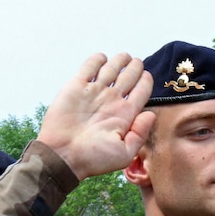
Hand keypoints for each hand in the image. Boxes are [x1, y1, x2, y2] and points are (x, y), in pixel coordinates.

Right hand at [38, 52, 156, 180]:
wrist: (63, 155)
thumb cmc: (93, 159)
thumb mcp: (124, 153)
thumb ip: (140, 133)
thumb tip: (151, 114)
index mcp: (124, 114)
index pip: (140, 92)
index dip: (146, 82)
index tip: (147, 75)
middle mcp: (111, 101)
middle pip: (128, 78)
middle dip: (135, 67)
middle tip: (137, 61)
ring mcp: (94, 93)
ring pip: (110, 70)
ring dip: (119, 61)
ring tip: (125, 56)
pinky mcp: (76, 87)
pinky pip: (89, 68)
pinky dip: (96, 60)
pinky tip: (103, 58)